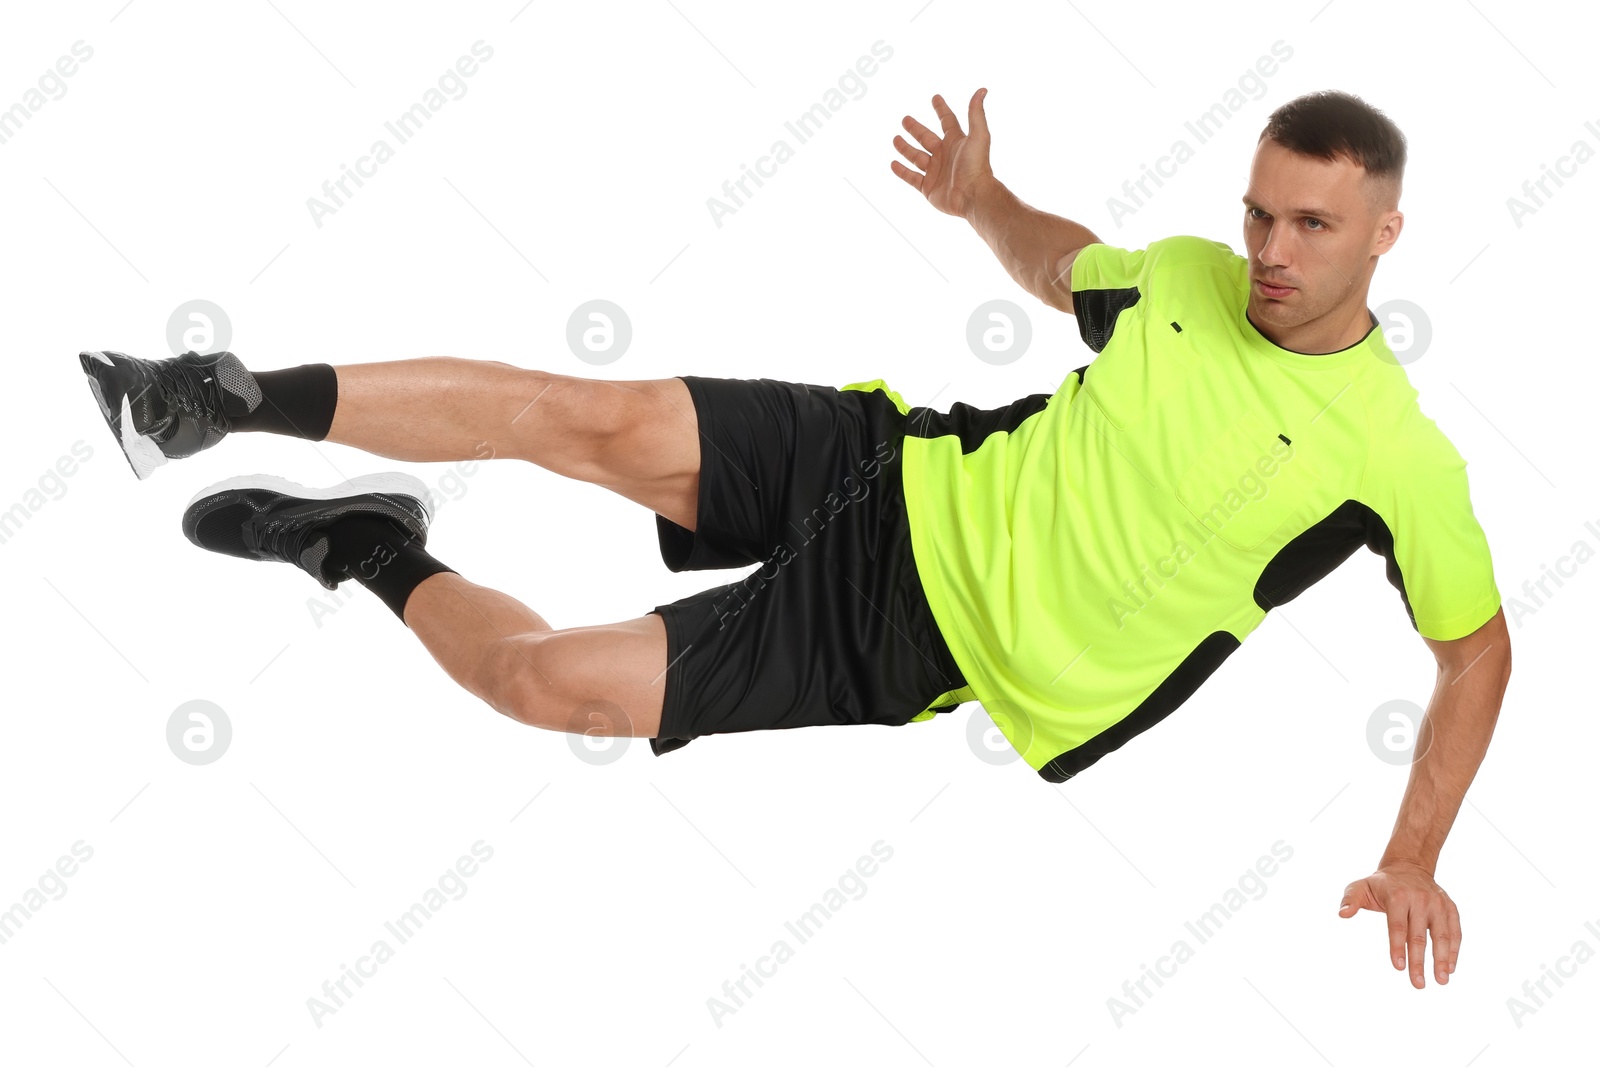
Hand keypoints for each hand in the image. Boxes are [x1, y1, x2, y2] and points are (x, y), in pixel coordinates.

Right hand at [891, 88, 994, 218]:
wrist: (972, 196)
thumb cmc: (977, 166)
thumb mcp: (978, 135)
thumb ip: (976, 113)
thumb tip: (982, 90)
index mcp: (956, 141)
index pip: (947, 121)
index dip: (941, 109)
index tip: (935, 97)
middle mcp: (944, 155)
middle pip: (926, 137)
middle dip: (916, 129)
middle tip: (905, 119)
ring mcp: (935, 171)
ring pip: (916, 157)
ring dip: (905, 148)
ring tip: (895, 139)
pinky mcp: (928, 187)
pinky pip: (912, 178)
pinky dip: (902, 171)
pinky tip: (893, 164)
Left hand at [1339, 862, 1460, 987]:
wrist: (1409, 867)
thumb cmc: (1381, 885)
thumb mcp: (1360, 887)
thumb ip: (1350, 900)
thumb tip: (1342, 914)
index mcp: (1398, 896)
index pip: (1398, 926)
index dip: (1397, 947)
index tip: (1398, 968)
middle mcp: (1420, 899)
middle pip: (1419, 936)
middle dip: (1419, 962)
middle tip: (1418, 984)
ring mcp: (1437, 904)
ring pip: (1442, 935)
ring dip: (1442, 959)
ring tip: (1441, 981)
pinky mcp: (1450, 908)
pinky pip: (1455, 931)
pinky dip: (1454, 950)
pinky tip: (1450, 968)